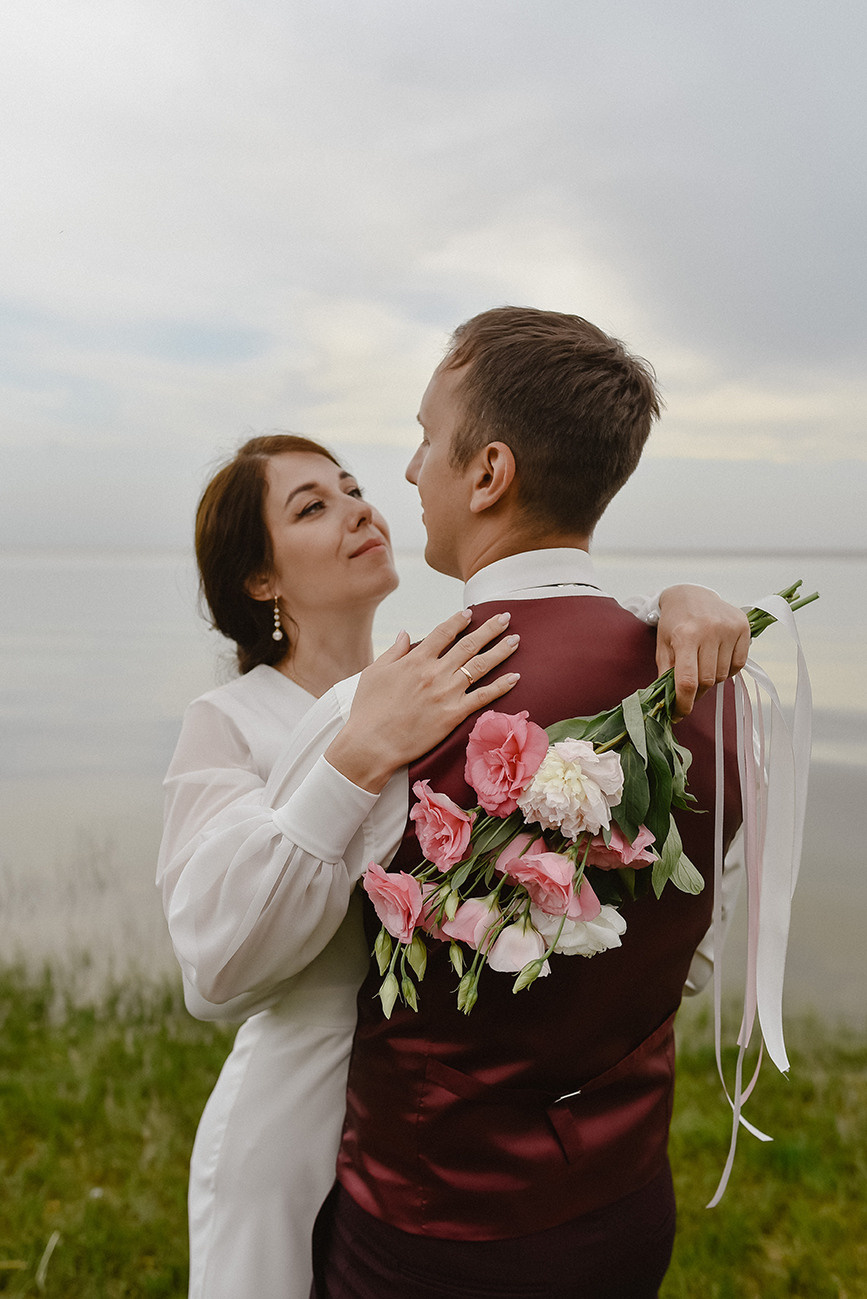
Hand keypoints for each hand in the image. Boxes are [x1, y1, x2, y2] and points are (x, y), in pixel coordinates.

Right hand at [325, 610, 519, 791]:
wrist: (371, 744)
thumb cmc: (368, 710)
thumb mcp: (374, 673)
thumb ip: (393, 651)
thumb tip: (406, 633)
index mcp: (415, 660)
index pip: (443, 633)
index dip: (458, 621)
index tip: (470, 613)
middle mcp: (435, 672)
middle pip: (468, 644)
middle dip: (489, 629)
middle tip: (506, 618)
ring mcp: (447, 693)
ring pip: (480, 666)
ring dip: (500, 651)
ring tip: (515, 640)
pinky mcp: (454, 714)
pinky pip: (483, 697)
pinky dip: (501, 686)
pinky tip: (515, 677)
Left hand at [655, 585, 749, 718]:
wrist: (691, 594)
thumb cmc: (673, 623)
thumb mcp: (663, 647)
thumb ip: (666, 675)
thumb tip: (670, 705)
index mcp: (685, 636)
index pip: (688, 680)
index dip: (684, 703)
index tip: (680, 714)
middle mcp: (709, 631)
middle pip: (707, 680)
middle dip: (697, 691)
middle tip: (690, 689)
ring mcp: (728, 628)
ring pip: (723, 675)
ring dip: (712, 678)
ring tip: (702, 665)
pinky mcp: (743, 627)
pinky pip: (738, 664)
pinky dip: (728, 669)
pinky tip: (717, 658)